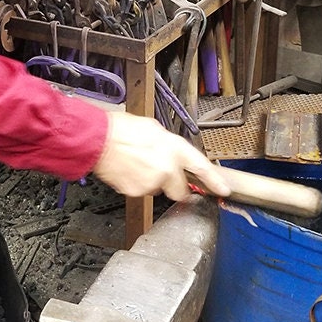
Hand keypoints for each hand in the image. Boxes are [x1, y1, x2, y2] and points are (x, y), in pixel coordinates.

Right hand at [91, 107, 231, 200]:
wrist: (99, 140)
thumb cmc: (122, 130)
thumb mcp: (155, 129)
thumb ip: (169, 145)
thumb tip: (172, 154)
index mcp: (174, 148)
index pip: (202, 167)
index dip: (215, 181)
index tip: (223, 190)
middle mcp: (167, 168)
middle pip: (180, 190)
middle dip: (175, 186)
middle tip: (162, 174)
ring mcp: (152, 183)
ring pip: (158, 190)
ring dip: (152, 181)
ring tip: (137, 165)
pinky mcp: (136, 192)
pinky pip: (141, 191)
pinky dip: (136, 184)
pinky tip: (129, 170)